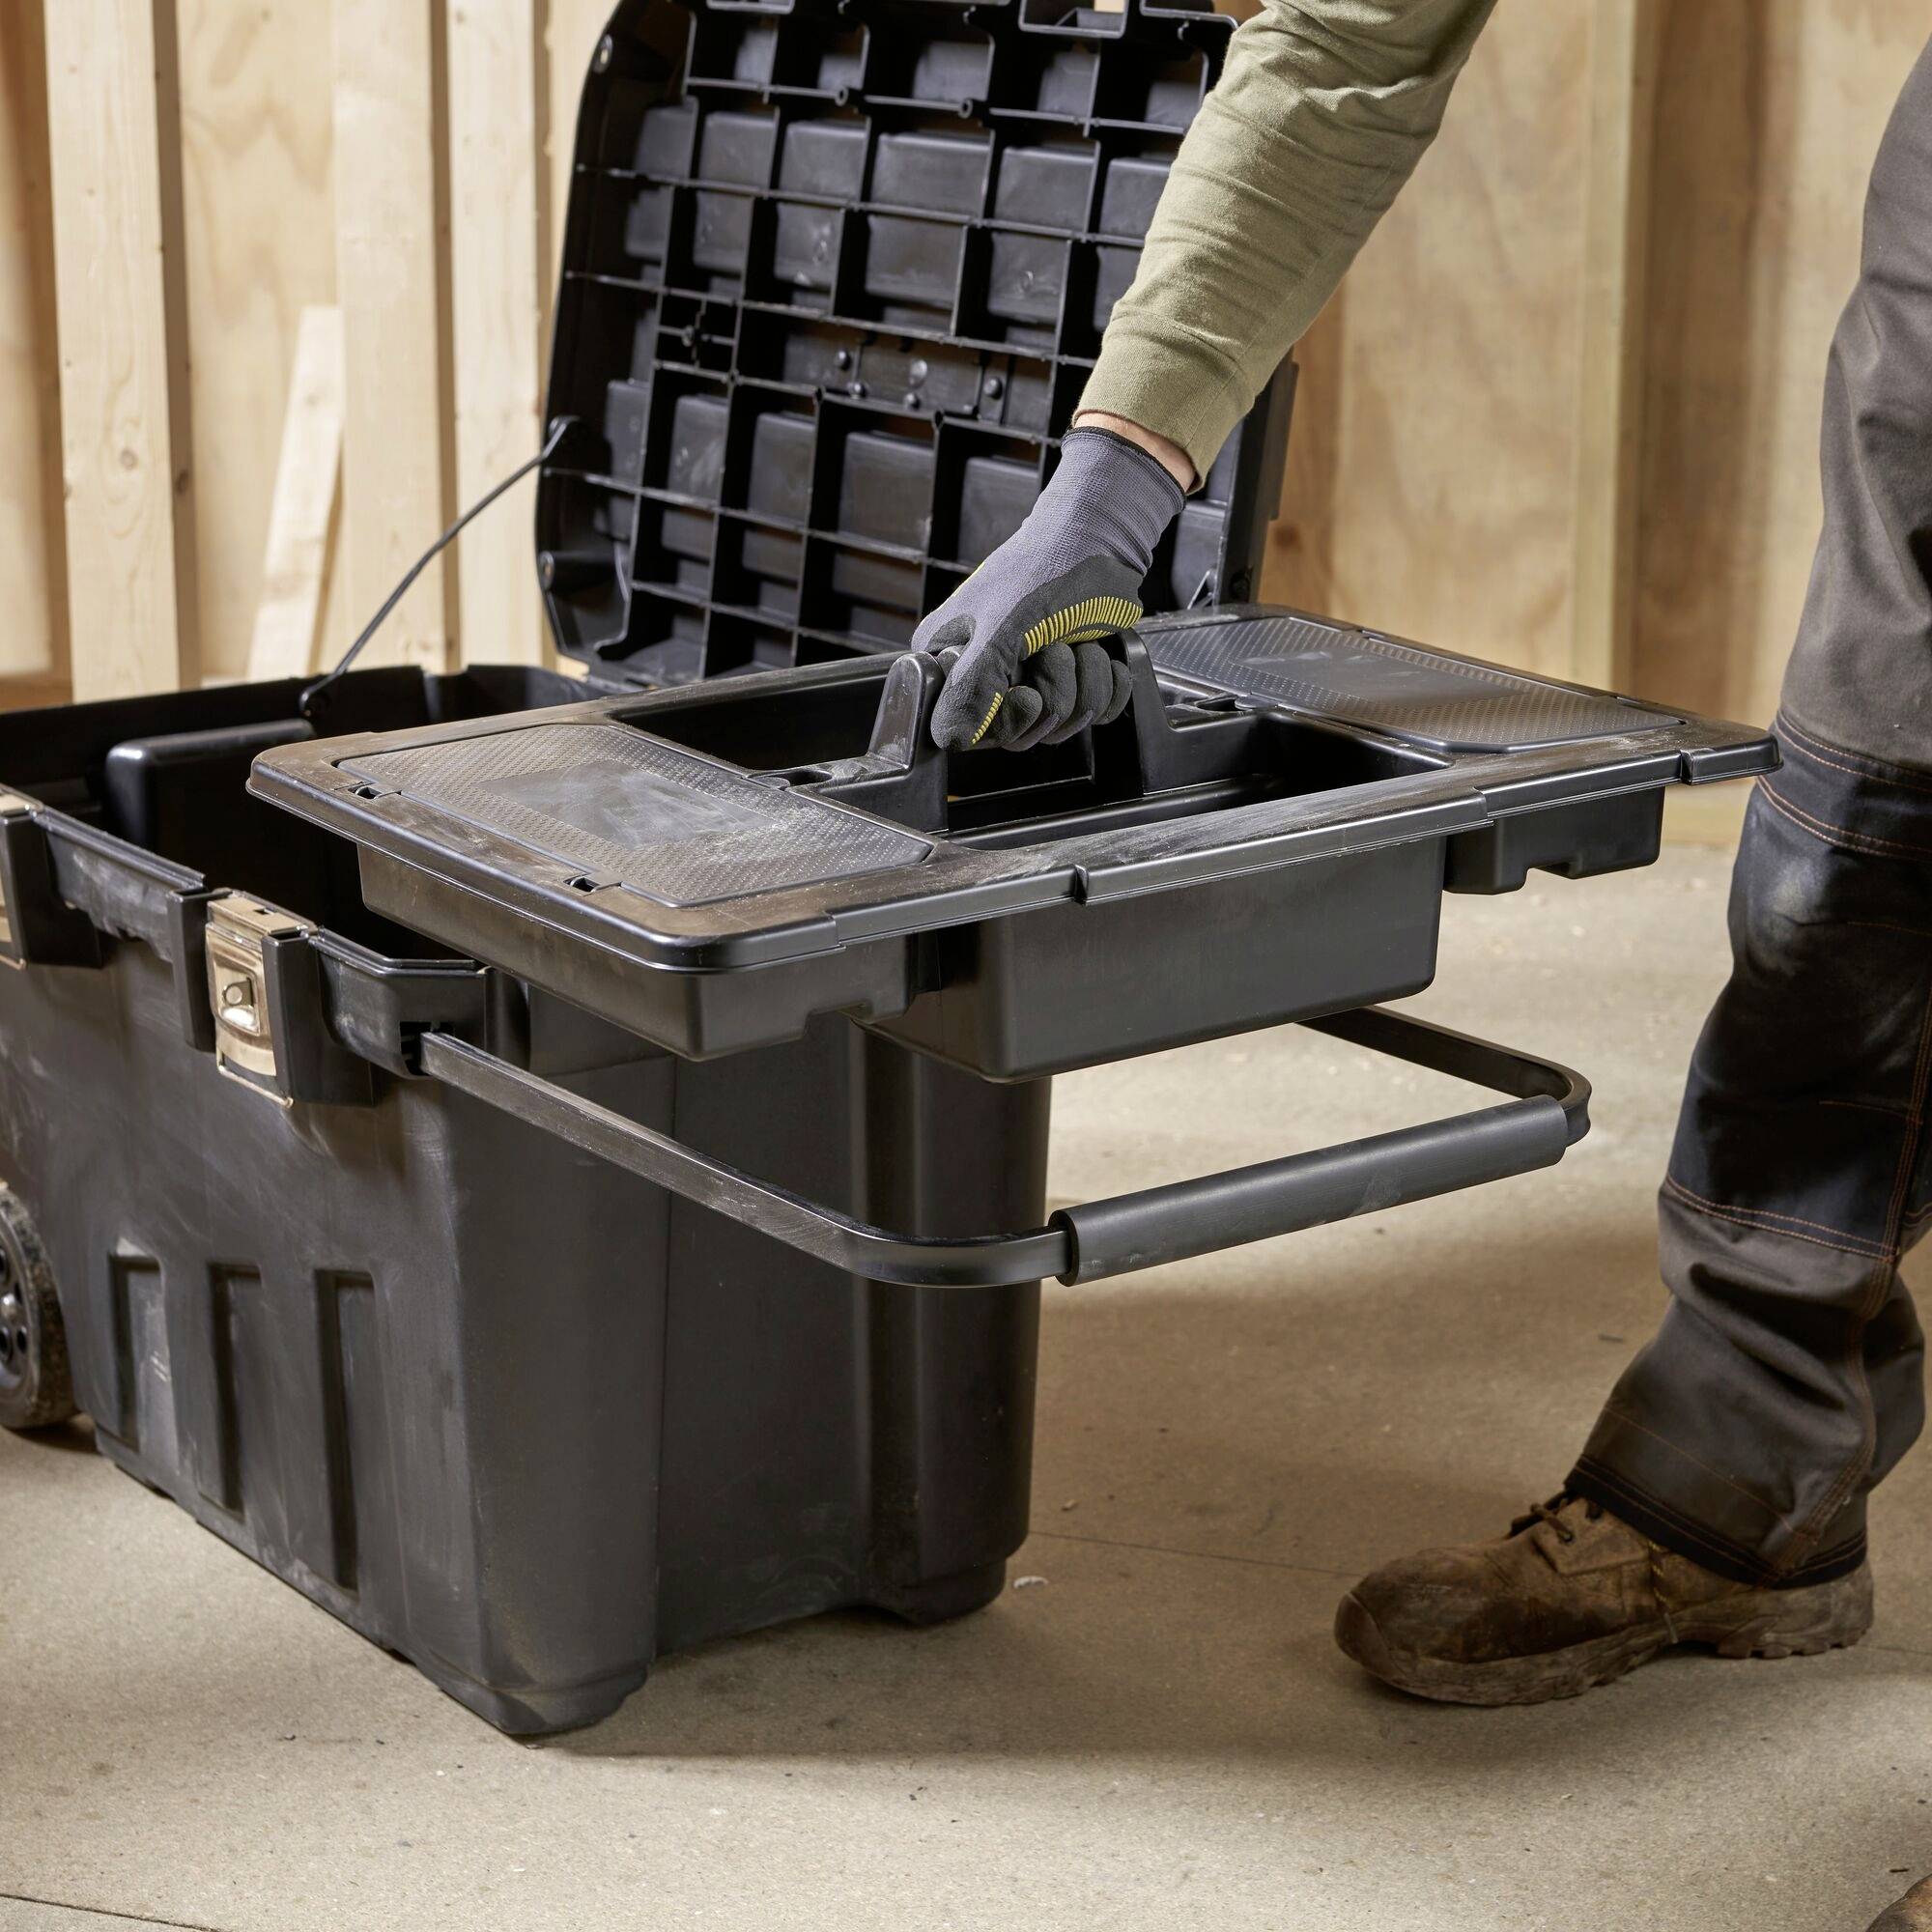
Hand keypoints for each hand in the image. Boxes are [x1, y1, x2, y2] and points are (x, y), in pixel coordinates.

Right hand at [913, 427, 1184, 750]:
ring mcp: (1029, 681)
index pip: (966, 732)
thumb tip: (950, 739)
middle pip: (1019, 735)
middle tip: (1056, 648)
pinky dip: (1109, 687)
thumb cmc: (1046, 568)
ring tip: (1081, 643)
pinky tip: (1104, 655)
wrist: (1102, 539)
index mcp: (949, 663)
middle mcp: (983, 677)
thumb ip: (973, 687)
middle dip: (1055, 693)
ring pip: (1060, 726)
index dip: (1006, 723)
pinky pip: (1093, 716)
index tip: (1027, 693)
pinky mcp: (1071, 681)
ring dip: (1086, 684)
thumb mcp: (1002, 629)